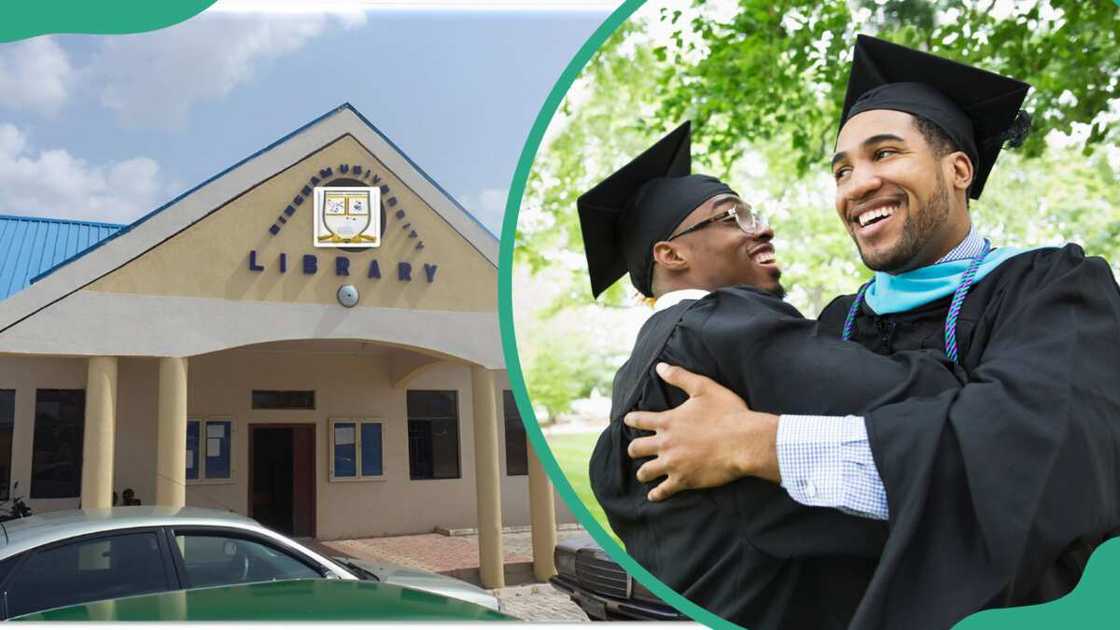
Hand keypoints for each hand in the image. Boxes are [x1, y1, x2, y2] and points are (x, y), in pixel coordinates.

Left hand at [624, 362, 780, 501]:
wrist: (744, 442)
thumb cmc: (727, 413)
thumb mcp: (703, 388)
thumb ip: (680, 377)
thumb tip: (660, 366)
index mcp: (668, 421)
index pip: (640, 420)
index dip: (631, 419)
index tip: (627, 420)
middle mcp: (665, 443)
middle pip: (636, 448)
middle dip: (633, 449)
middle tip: (634, 450)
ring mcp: (673, 463)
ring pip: (645, 471)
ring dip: (642, 472)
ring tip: (643, 474)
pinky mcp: (684, 480)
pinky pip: (663, 490)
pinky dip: (656, 494)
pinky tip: (653, 496)